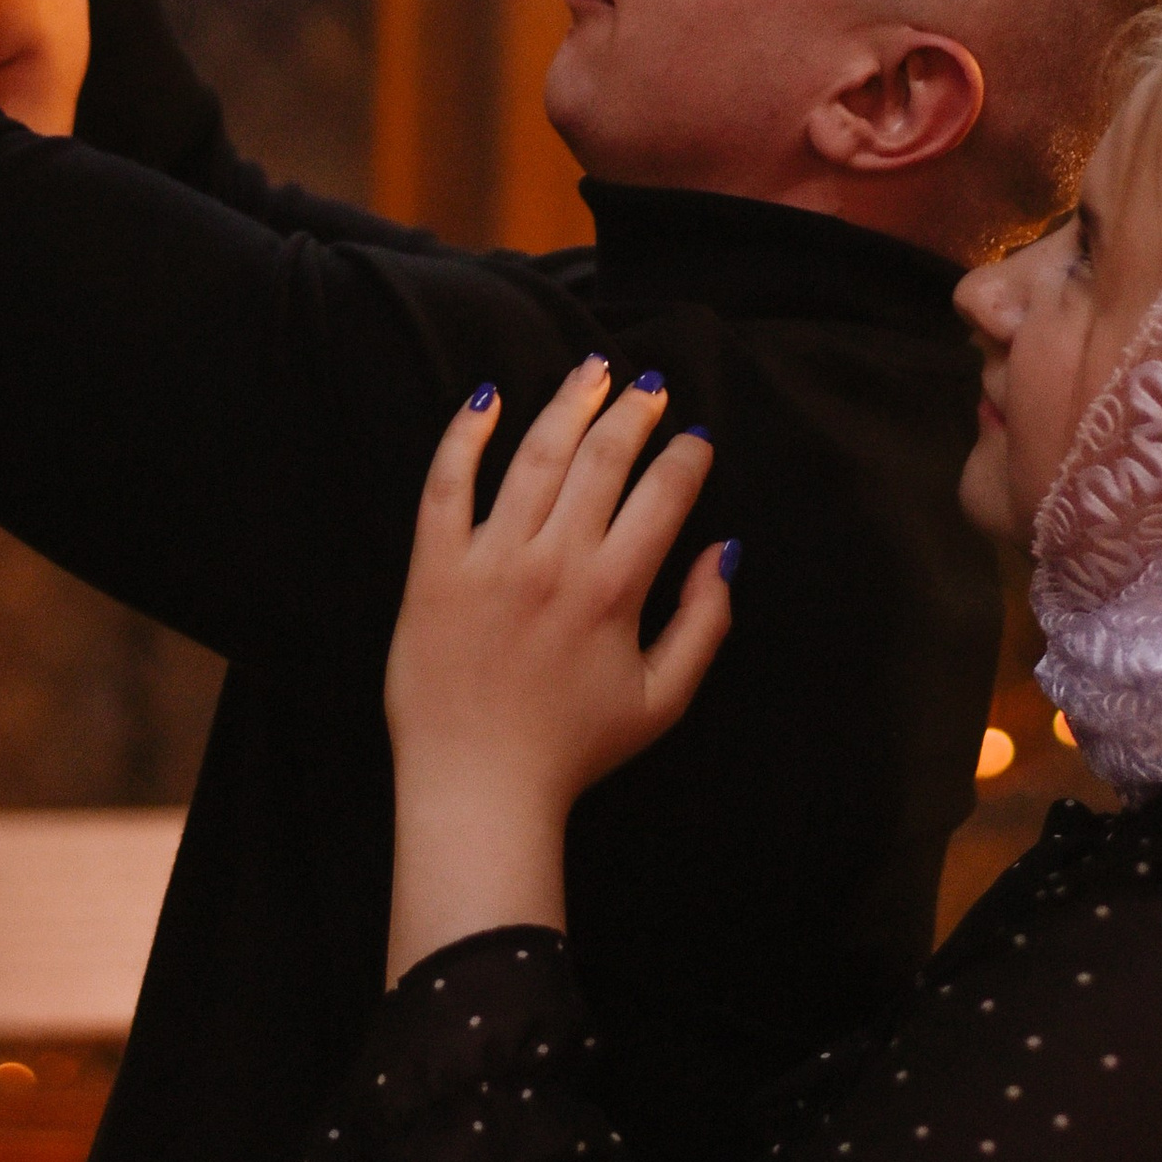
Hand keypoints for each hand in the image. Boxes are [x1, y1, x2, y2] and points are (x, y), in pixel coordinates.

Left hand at [382, 364, 732, 984]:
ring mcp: (490, 560)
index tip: (694, 439)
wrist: (477, 792)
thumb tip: (725, 552)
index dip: (686, 456)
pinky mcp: (435, 569)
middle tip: (649, 387)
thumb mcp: (662, 701)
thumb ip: (704, 624)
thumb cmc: (573, 751)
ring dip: (568, 403)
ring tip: (591, 369)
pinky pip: (446, 484)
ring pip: (534, 455)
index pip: (663, 494)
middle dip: (634, 412)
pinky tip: (488, 398)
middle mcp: (554, 563)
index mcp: (613, 591)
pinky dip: (466, 435)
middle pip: (602, 458)